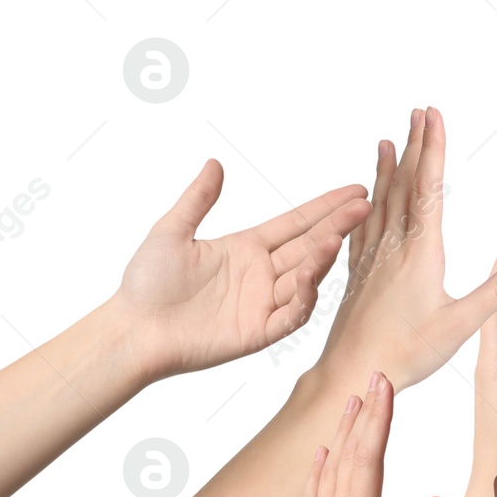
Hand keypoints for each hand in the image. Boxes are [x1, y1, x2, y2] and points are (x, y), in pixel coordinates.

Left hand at [114, 159, 369, 377]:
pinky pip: (291, 315)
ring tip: (335, 238)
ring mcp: (263, 303)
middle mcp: (262, 274)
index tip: (354, 191)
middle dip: (337, 225)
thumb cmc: (145, 284)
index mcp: (246, 248)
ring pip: (305, 277)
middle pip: (309, 245)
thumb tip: (215, 164)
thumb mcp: (171, 232)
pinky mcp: (259, 332)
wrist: (132, 329)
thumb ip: (197, 199)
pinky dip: (304, 298)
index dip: (325, 207)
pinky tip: (308, 277)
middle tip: (364, 206)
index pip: (296, 223)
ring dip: (322, 258)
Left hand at [285, 371, 446, 496]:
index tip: (386, 386)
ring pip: (331, 467)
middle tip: (375, 377)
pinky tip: (322, 453)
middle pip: (350, 452)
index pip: (369, 457)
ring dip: (343, 430)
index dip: (379, 418)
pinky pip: (314, 492)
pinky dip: (320, 466)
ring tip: (352, 399)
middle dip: (365, 412)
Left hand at [317, 108, 496, 391]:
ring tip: (387, 140)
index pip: (428, 188)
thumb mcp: (461, 324)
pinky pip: (362, 226)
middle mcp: (393, 248)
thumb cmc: (405, 354)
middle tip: (417, 112)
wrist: (350, 373)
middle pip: (404, 185)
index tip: (434, 115)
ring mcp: (372, 259)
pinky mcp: (358, 274)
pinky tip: (364, 199)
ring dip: (387, 168)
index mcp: (419, 253)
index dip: (433, 149)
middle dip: (414, 146)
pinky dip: (366, 202)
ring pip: (380, 201)